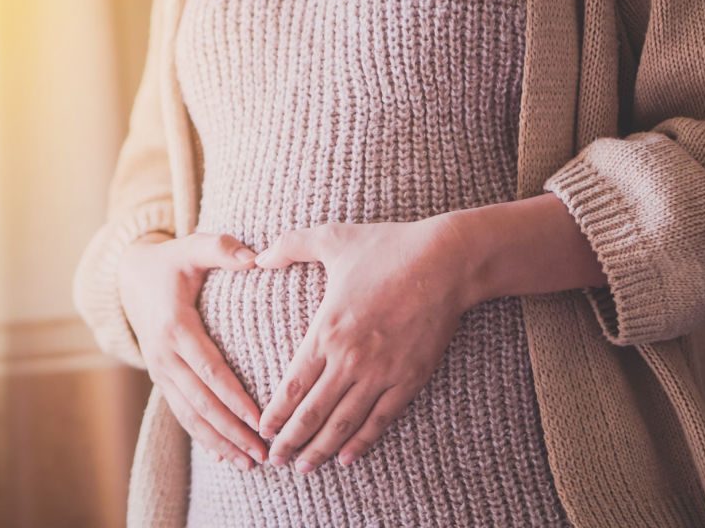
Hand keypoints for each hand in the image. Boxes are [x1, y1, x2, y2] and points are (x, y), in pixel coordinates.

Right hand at [119, 232, 267, 469]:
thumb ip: (222, 249)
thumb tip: (256, 258)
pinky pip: (182, 413)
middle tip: (264, 451)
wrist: (128, 277)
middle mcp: (164, 355)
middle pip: (201, 401)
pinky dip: (203, 437)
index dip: (233, 397)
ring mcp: (160, 370)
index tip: (260, 418)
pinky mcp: (161, 378)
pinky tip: (226, 456)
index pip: (209, 369)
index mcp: (175, 326)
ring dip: (219, 441)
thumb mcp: (192, 246)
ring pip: (190, 415)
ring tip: (250, 462)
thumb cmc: (170, 261)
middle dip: (232, 430)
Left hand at [254, 215, 475, 471]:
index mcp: (326, 330)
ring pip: (344, 422)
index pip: (293, 385)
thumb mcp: (332, 238)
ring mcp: (382, 372)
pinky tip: (347, 457)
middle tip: (274, 460)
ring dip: (321, 448)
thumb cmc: (388, 247)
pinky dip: (363, 441)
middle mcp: (350, 358)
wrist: (446, 261)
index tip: (262, 429)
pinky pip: (381, 419)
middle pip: (313, 412)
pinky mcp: (410, 378)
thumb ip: (291, 246)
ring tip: (304, 467)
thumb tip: (257, 256)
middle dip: (290, 440)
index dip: (276, 412)